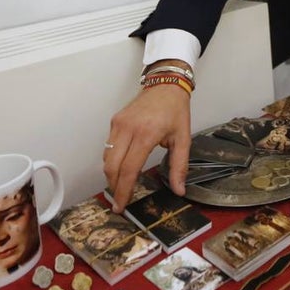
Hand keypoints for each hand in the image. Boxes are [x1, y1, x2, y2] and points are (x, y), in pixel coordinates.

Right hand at [104, 70, 191, 210]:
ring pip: (106, 158)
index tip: (122, 205)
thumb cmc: (175, 110)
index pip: (129, 169)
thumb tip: (179, 190)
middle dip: (114, 187)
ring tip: (121, 186)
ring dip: (112, 175)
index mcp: (146, 134)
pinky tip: (122, 167)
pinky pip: (108, 147)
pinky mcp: (115, 121)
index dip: (123, 190)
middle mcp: (128, 129)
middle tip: (120, 200)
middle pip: (112, 167)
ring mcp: (118, 124)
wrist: (166, 85)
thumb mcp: (183, 139)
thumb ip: (179, 166)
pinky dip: (112, 161)